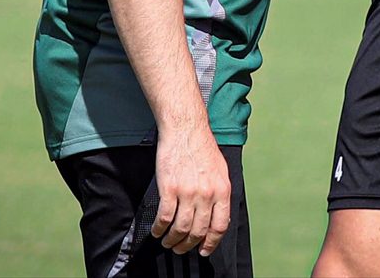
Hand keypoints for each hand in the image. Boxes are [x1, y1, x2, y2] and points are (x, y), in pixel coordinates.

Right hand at [152, 124, 231, 256]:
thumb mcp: (221, 170)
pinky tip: (157, 230)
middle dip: (188, 245)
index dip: (211, 243)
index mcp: (222, 190)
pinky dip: (159, 228)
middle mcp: (207, 194)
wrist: (186, 129)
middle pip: (198, 231)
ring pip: (181, 228)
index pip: (220, 226)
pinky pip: (164, 217)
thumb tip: (217, 216)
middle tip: (181, 249)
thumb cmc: (202, 147)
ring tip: (168, 242)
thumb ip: (220, 193)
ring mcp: (188, 192)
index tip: (203, 250)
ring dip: (172, 240)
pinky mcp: (169, 188)